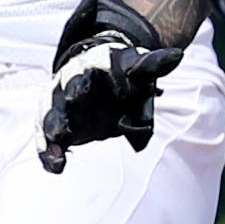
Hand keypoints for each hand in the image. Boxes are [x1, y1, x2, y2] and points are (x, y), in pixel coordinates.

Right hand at [39, 0, 183, 172]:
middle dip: (57, 113)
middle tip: (62, 129)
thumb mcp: (138, 67)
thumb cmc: (121, 72)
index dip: (78, 83)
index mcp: (87, 66)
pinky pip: (47, 138)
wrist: (104, 78)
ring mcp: (60, 105)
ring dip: (51, 136)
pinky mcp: (58, 125)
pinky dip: (49, 153)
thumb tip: (177, 56)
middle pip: (57, 97)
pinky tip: (56, 167)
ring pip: (48, 118)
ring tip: (57, 155)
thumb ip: (153, 65)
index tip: (80, 93)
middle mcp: (67, 84)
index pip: (79, 72)